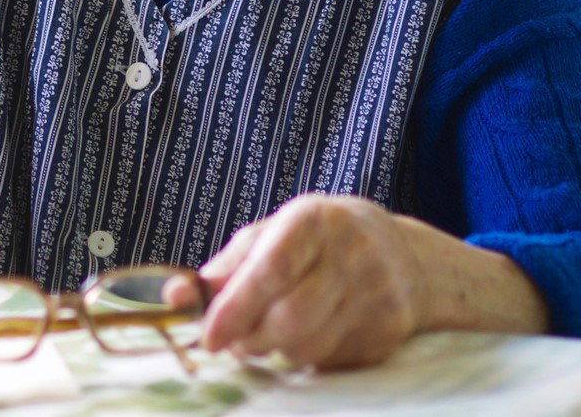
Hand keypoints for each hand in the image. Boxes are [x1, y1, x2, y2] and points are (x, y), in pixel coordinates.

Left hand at [196, 192, 547, 369]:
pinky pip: (331, 361)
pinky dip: (308, 357)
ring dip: (276, 351)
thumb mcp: (274, 235)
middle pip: (289, 318)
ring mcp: (377, 293)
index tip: (209, 336)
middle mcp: (353, 253)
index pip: (271, 269)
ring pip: (307, 347)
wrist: (404, 255)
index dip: (235, 308)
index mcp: (315, 219)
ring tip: (274, 332)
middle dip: (250, 340)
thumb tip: (175, 297)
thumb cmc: (320, 242)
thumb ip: (226, 266)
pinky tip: (312, 334)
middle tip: (235, 341)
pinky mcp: (390, 330)